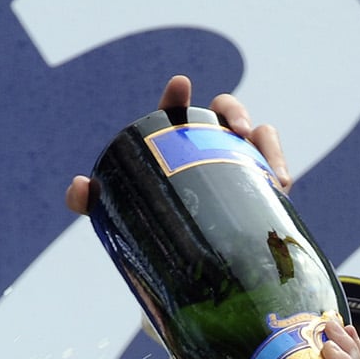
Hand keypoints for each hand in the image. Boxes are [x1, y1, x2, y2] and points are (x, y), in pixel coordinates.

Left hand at [65, 74, 292, 213]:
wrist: (195, 273)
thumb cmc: (159, 234)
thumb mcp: (125, 217)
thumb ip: (96, 201)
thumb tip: (78, 189)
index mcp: (179, 145)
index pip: (178, 111)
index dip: (178, 97)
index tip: (180, 85)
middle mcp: (213, 148)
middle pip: (227, 113)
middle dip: (233, 110)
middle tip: (234, 127)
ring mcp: (241, 168)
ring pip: (260, 137)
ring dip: (265, 139)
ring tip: (261, 154)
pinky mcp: (264, 192)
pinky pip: (278, 170)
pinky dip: (280, 168)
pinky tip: (280, 183)